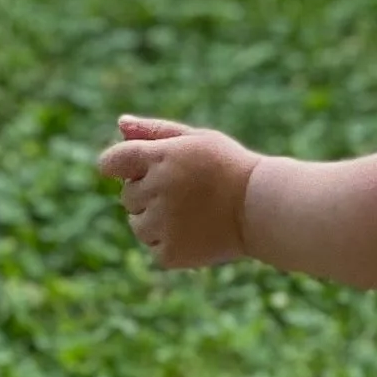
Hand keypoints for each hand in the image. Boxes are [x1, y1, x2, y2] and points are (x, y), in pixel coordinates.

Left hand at [96, 116, 259, 269]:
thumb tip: (120, 123)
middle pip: (127, 195)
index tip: (135, 171)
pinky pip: (154, 247)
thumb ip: (156, 131)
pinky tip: (197, 232)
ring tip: (191, 214)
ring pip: (137, 224)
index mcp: (160, 157)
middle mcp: (157, 189)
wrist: (263, 207)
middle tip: (185, 193)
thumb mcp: (197, 140)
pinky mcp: (170, 252)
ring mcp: (163, 223)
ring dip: (154, 220)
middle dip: (148, 193)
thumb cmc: (230, 167)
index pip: (113, 161)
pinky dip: (170, 243)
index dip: (119, 166)